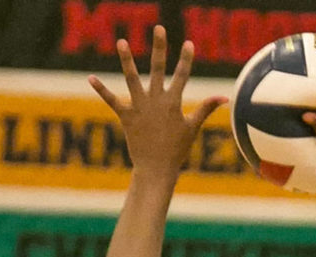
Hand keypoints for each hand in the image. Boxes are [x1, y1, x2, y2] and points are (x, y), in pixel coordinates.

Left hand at [89, 24, 224, 178]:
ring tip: (122, 42)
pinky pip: (112, 101)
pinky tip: (91, 78)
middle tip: (159, 28)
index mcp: (174, 103)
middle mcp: (156, 102)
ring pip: (132, 79)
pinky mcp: (126, 117)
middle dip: (160, 48)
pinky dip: (102, 90)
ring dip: (127, 60)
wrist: (157, 169)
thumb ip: (206, 109)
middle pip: (158, 69)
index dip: (186, 59)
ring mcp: (140, 108)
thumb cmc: (177, 150)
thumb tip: (224, 98)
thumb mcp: (192, 128)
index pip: (182, 76)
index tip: (189, 43)